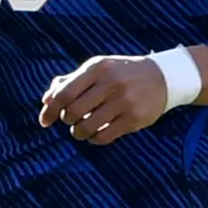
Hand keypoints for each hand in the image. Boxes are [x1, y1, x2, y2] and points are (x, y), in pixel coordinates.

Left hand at [38, 54, 179, 144]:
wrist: (163, 77)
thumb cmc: (121, 73)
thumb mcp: (97, 69)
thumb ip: (70, 82)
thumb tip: (46, 99)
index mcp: (97, 68)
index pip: (64, 93)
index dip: (50, 110)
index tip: (45, 121)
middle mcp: (110, 83)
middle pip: (73, 112)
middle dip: (66, 121)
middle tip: (71, 121)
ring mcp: (124, 101)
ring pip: (86, 127)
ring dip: (78, 133)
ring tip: (81, 130)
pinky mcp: (134, 118)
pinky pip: (103, 136)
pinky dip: (94, 139)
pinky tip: (95, 134)